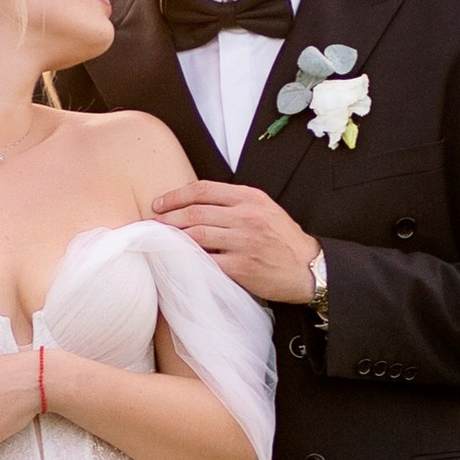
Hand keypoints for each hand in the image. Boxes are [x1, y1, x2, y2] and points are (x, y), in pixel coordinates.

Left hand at [150, 181, 320, 303]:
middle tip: (152, 225)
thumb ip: (235, 204)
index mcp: (250, 198)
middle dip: (167, 219)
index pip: (204, 189)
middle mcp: (246, 216)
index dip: (176, 195)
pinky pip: (205, 262)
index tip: (159, 204)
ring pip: (196, 235)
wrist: (307, 269)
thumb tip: (197, 205)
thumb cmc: (283, 241)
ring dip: (172, 239)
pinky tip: (175, 262)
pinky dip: (186, 261)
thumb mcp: (264, 210)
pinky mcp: (241, 266)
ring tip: (158, 242)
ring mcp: (244, 241)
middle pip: (195, 212)